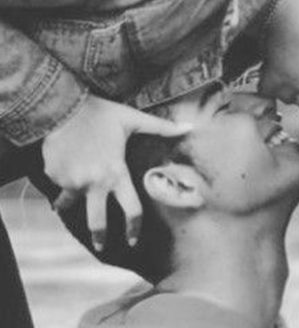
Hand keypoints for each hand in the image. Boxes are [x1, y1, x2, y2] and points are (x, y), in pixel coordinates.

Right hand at [42, 95, 191, 250]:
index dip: (134, 227)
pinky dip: (61, 181)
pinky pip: (58, 184)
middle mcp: (94, 182)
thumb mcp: (133, 119)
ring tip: (67, 208)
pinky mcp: (54, 176)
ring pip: (71, 202)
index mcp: (116, 173)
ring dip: (70, 206)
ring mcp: (71, 182)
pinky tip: (62, 171)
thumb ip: (162, 127)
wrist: (61, 107)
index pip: (131, 208)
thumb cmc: (101, 113)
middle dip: (99, 236)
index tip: (133, 241)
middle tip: (101, 246)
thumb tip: (189, 126)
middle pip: (97, 220)